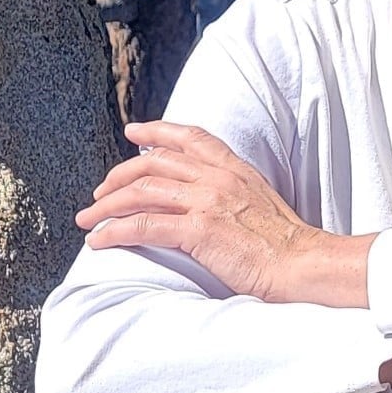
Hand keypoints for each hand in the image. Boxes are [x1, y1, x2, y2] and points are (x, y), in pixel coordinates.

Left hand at [76, 121, 372, 305]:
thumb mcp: (260, 200)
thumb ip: (232, 191)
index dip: (157, 130)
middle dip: (119, 175)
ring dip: (107, 206)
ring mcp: (207, 201)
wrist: (303, 262)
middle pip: (155, 163)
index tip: (134, 132)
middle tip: (99, 191)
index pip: (190, 137)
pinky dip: (116, 232)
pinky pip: (146, 226)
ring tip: (88, 219)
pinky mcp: (199, 230)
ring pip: (142, 192)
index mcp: (234, 168)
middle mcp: (217, 177)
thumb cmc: (285, 242)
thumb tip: (206, 199)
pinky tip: (100, 242)